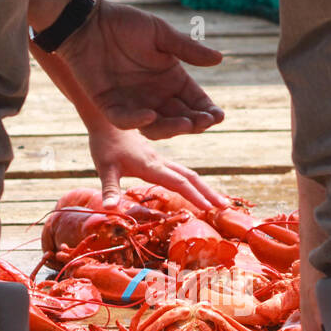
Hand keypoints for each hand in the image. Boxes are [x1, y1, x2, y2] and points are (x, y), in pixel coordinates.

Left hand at [58, 0, 224, 139]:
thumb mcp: (160, 34)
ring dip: (171, 128)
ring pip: (155, 128)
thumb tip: (219, 58)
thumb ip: (187, 49)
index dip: (207, 112)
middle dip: (194, 124)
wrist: (88, 22)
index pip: (195, 102)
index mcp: (171, 79)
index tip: (218, 116)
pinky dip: (136, 121)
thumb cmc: (125, 24)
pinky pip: (124, 121)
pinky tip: (149, 115)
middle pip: (179, 119)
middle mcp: (155, 96)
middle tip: (204, 122)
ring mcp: (133, 104)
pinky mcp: (109, 106)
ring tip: (185, 123)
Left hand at [87, 125, 226, 210]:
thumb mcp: (104, 168)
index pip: (178, 182)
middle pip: (191, 178)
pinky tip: (199, 191)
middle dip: (209, 193)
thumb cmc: (104, 145)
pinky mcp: (159, 161)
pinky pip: (182, 173)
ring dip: (206, 188)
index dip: (194, 196)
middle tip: (225, 207)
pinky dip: (195, 183)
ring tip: (219, 203)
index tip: (209, 209)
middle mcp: (161, 163)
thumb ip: (109, 188)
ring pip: (189, 174)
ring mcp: (162, 161)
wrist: (107, 121)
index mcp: (151, 166)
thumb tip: (109, 208)